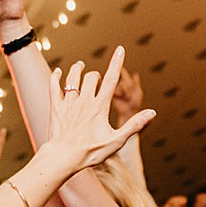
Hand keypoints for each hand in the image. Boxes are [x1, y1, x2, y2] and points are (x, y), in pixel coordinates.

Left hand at [41, 48, 154, 170]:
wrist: (63, 157)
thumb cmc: (91, 152)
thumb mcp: (116, 141)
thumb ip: (134, 125)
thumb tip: (152, 113)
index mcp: (99, 107)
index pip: (110, 80)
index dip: (116, 63)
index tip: (120, 49)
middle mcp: (84, 101)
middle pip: (90, 77)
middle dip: (95, 75)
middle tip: (96, 79)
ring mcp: (68, 103)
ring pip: (72, 77)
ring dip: (77, 69)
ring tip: (79, 66)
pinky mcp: (55, 108)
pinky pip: (53, 86)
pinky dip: (56, 77)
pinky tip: (58, 72)